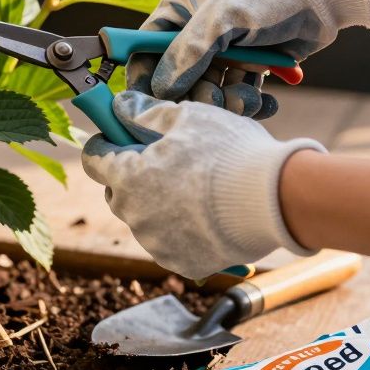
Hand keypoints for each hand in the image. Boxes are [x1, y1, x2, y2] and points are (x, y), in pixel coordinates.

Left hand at [81, 91, 324, 279]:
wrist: (275, 201)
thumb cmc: (228, 152)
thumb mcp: (185, 116)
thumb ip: (145, 112)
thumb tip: (120, 105)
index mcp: (127, 177)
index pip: (95, 159)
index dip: (106, 143)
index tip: (119, 136)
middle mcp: (135, 215)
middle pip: (118, 191)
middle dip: (133, 174)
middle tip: (165, 159)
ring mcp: (158, 243)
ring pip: (145, 217)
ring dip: (158, 203)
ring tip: (195, 188)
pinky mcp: (183, 263)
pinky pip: (170, 242)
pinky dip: (180, 229)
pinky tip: (205, 214)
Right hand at [129, 0, 369, 111]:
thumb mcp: (224, 16)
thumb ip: (189, 52)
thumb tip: (160, 89)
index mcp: (177, 12)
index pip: (143, 51)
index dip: (143, 80)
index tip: (149, 107)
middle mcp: (194, 34)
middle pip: (176, 80)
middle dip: (196, 96)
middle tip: (215, 104)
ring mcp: (221, 53)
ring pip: (208, 93)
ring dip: (227, 103)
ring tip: (248, 99)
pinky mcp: (248, 69)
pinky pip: (236, 97)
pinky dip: (250, 105)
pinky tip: (267, 102)